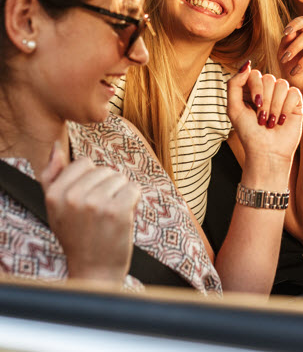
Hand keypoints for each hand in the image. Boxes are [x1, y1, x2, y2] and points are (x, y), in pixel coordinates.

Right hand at [39, 141, 139, 284]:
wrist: (94, 270)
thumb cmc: (77, 236)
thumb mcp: (56, 208)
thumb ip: (53, 176)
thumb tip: (55, 147)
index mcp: (54, 194)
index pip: (84, 163)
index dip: (92, 181)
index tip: (86, 203)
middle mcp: (72, 197)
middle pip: (105, 169)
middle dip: (108, 188)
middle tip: (99, 214)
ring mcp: (95, 203)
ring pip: (121, 178)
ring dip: (122, 195)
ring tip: (110, 217)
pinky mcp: (117, 211)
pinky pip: (135, 188)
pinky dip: (135, 201)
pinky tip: (124, 218)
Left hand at [227, 61, 302, 172]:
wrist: (267, 152)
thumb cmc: (249, 132)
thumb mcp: (233, 108)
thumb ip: (234, 84)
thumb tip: (247, 64)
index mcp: (251, 90)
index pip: (254, 74)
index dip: (256, 88)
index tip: (255, 105)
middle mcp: (267, 90)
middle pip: (269, 78)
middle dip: (266, 101)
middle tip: (263, 118)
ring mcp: (282, 96)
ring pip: (282, 85)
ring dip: (275, 107)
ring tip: (272, 122)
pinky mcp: (295, 103)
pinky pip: (294, 93)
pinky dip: (287, 108)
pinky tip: (283, 120)